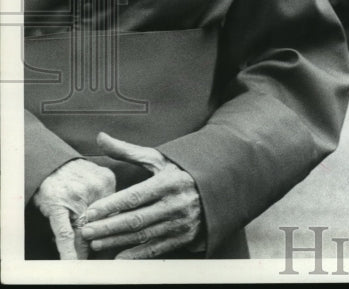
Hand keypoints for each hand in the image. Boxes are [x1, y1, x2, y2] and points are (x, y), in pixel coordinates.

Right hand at [33, 158, 115, 258]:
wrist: (48, 163)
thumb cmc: (74, 175)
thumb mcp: (96, 180)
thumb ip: (106, 200)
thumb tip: (114, 228)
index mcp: (108, 180)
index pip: (116, 212)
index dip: (114, 230)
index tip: (117, 245)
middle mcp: (96, 187)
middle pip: (102, 222)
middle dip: (100, 241)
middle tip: (99, 257)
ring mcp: (76, 197)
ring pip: (84, 230)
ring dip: (83, 248)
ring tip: (84, 262)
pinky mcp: (57, 207)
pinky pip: (65, 233)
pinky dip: (69, 250)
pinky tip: (71, 263)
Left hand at [77, 132, 203, 258]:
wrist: (219, 183)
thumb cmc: (181, 169)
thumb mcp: (158, 158)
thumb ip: (127, 151)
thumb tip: (100, 137)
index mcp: (169, 181)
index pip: (134, 197)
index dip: (110, 206)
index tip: (89, 212)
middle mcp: (177, 202)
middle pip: (135, 219)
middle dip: (107, 226)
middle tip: (84, 231)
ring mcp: (182, 221)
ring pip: (143, 235)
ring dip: (116, 241)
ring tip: (95, 242)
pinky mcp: (186, 235)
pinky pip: (158, 248)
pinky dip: (137, 254)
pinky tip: (118, 257)